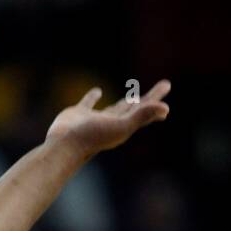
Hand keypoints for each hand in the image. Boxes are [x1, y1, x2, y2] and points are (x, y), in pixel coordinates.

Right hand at [46, 80, 170, 156]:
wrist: (64, 145)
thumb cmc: (93, 137)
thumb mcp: (122, 125)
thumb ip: (143, 116)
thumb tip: (166, 109)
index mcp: (124, 126)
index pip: (145, 109)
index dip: (156, 98)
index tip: (166, 85)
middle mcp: (112, 123)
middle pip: (134, 109)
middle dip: (147, 100)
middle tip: (161, 89)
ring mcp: (95, 120)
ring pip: (114, 109)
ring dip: (124, 103)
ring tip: (132, 97)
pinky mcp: (78, 114)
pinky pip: (88, 103)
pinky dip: (93, 97)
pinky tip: (97, 91)